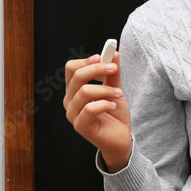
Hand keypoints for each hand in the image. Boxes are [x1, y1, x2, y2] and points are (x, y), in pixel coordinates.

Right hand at [63, 53, 132, 171]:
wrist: (120, 138)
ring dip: (106, 89)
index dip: (86, 60)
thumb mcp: (115, 89)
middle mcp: (70, 101)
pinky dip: (105, 103)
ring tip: (119, 94)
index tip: (103, 57)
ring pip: (84, 92)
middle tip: (114, 68)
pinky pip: (90, 109)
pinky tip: (113, 106)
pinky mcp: (80, 127)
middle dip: (98, 69)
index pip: (71, 69)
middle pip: (77, 76)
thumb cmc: (114, 113)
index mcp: (75, 90)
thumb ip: (113, 73)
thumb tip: (114, 53)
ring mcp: (73, 114)